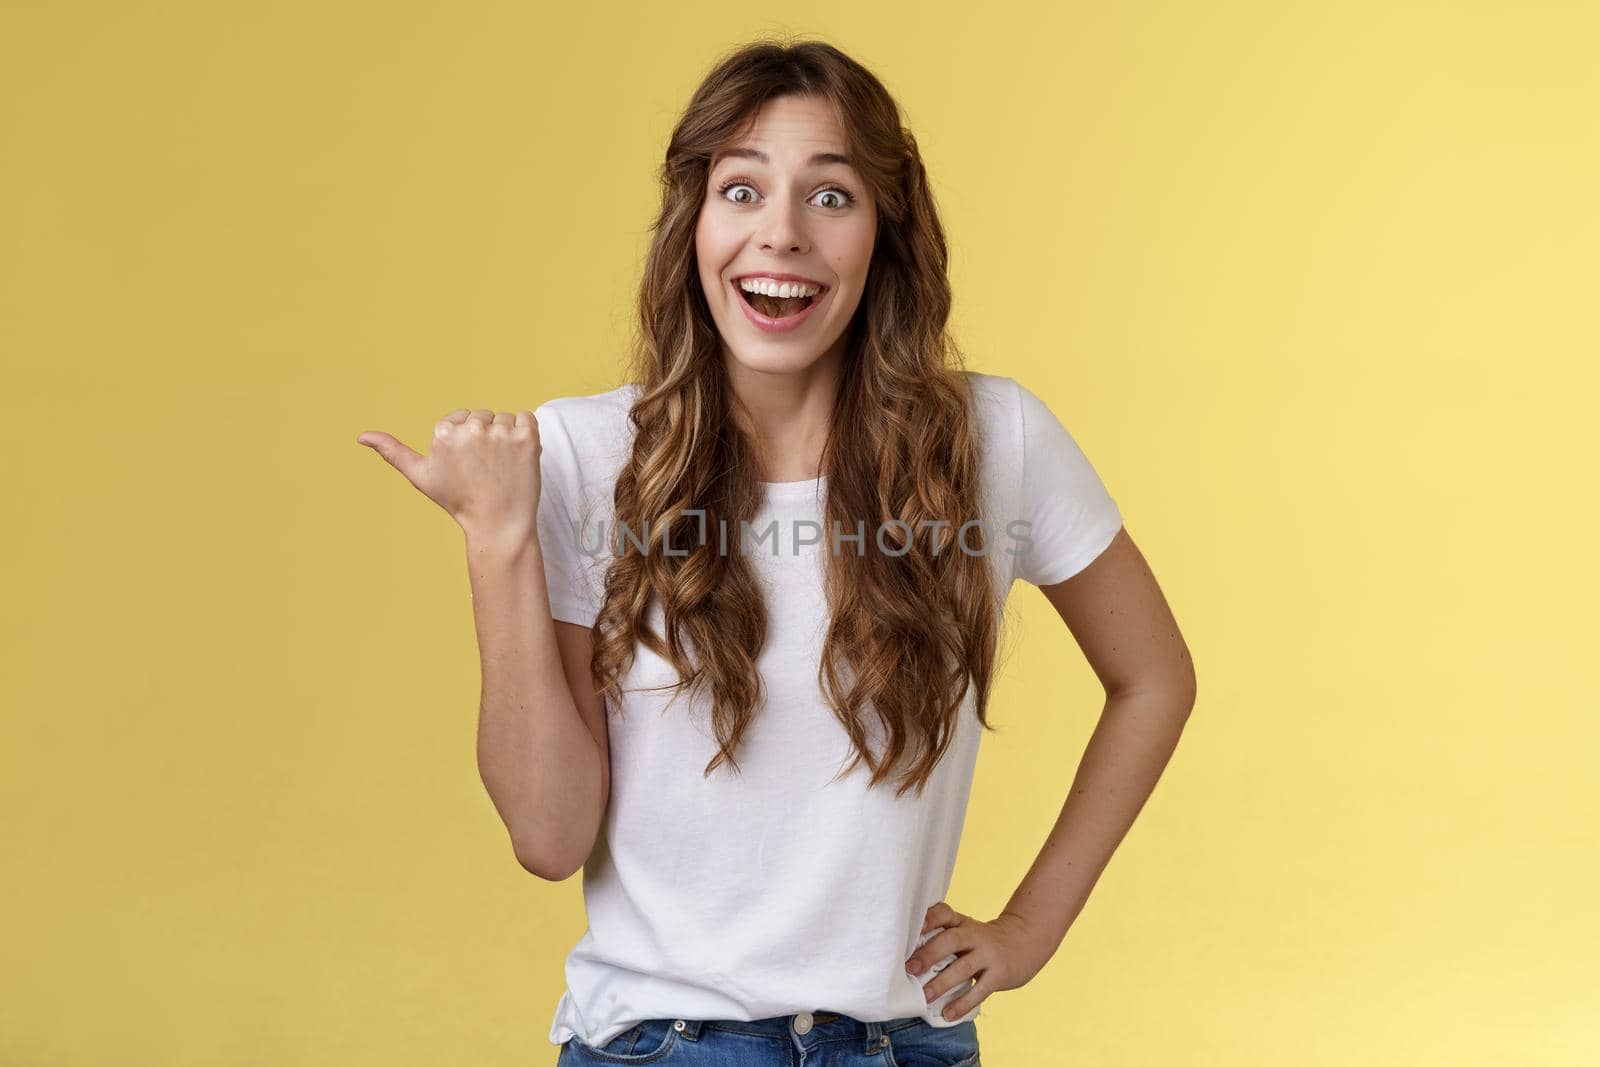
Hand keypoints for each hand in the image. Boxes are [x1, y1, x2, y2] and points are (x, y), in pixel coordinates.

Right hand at [357, 409, 540, 543]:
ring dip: (507, 438)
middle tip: (485, 469)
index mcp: (443, 432)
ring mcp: (500, 432)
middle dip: (486, 438)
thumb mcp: (421, 476)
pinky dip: (527, 435)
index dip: (466, 442)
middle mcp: (471, 428)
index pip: (460, 418)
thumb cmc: (459, 501)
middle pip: (482, 416)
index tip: (468, 466)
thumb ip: (392, 452)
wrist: (498, 524)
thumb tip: (360, 436)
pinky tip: (518, 459)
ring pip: (504, 418)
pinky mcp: (527, 437)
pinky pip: (527, 418)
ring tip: (501, 467)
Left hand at [904, 902, 1053, 1019]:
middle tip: (909, 968)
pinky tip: (948, 1014)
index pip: (944, 913)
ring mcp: (989, 954)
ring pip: (964, 967)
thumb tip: (906, 961)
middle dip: (929, 954)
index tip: (913, 927)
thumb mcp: (965, 932)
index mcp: (961, 922)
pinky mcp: (1000, 974)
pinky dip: (963, 1003)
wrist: (1023, 943)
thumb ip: (942, 940)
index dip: (929, 918)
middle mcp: (975, 935)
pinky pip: (980, 990)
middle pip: (951, 940)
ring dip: (942, 983)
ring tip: (925, 997)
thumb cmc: (980, 942)